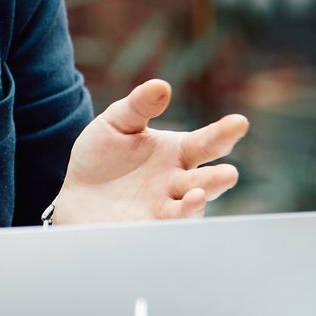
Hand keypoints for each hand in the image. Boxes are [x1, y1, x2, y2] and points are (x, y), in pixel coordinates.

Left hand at [50, 79, 243, 223]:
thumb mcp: (117, 123)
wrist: (77, 193)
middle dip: (217, 179)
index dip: (224, 134)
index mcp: (177, 153)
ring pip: (187, 210)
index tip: (238, 123)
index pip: (206, 143)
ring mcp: (162, 209)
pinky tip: (167, 218)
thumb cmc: (103, 156)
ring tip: (197, 196)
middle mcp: (177, 183)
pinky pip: (160, 229)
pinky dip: (167, 225)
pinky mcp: (143, 229)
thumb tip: (162, 86)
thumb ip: (139, 105)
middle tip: (229, 174)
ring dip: (195, 205)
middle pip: (204, 182)